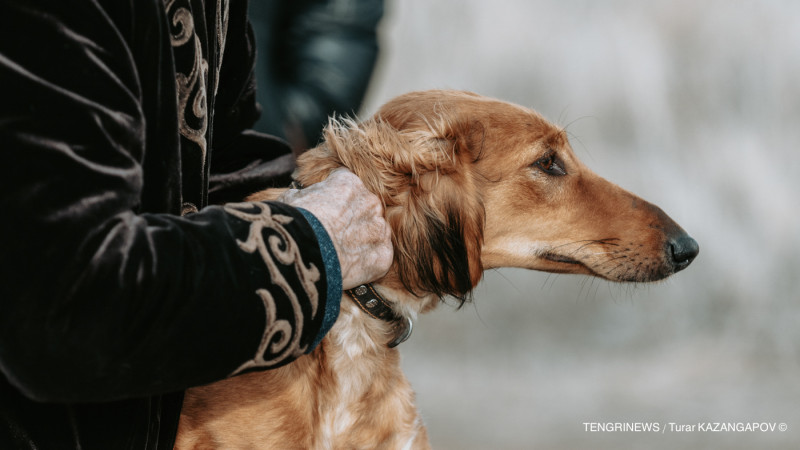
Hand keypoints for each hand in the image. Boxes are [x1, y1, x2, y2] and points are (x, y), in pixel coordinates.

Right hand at [278, 168, 392, 289]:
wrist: (301, 253)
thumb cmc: (292, 224)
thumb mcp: (291, 198)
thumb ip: (305, 194)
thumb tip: (300, 196)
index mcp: (349, 183)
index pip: (347, 185)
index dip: (334, 200)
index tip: (325, 212)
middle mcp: (370, 202)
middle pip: (365, 209)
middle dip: (351, 220)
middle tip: (333, 235)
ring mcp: (379, 229)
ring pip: (374, 233)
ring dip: (361, 242)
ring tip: (339, 254)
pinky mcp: (383, 255)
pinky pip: (378, 257)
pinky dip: (367, 264)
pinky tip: (349, 268)